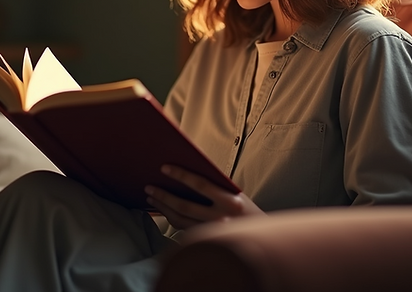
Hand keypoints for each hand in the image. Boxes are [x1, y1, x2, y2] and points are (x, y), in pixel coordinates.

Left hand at [145, 164, 263, 230]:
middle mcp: (222, 219)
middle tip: (148, 187)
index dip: (180, 175)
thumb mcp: (236, 196)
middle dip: (163, 196)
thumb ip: (215, 187)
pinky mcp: (207, 242)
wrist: (263, 240)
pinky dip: (171, 218)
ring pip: (181, 220)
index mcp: (230, 201)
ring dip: (163, 208)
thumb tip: (185, 175)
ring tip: (151, 198)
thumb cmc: (246, 211)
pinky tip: (163, 210)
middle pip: (185, 206)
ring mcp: (214, 234)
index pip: (200, 185)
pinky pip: (184, 229)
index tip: (164, 168)